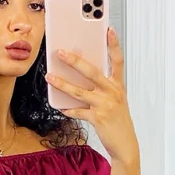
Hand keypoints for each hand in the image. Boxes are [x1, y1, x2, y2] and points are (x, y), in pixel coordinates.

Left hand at [45, 26, 138, 165]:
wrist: (125, 145)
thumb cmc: (118, 121)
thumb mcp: (115, 100)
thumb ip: (102, 87)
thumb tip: (80, 77)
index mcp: (118, 85)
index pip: (117, 60)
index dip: (114, 44)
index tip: (109, 29)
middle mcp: (112, 92)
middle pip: (91, 72)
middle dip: (74, 60)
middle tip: (60, 52)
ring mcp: (105, 105)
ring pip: (79, 91)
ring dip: (62, 83)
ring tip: (49, 77)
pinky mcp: (98, 118)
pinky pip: (78, 111)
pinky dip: (68, 109)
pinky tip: (61, 106)